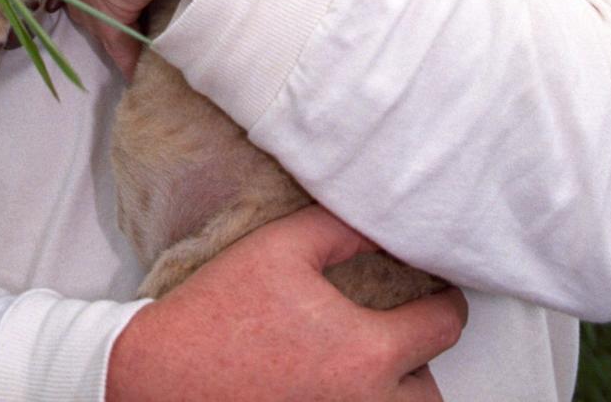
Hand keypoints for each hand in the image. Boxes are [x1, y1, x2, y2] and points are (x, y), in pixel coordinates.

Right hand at [107, 205, 466, 400]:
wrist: (163, 373)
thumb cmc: (221, 309)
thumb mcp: (283, 247)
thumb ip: (341, 230)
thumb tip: (382, 227)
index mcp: (366, 355)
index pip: (443, 329)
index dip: (447, 300)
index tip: (438, 289)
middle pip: (430, 391)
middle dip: (420, 357)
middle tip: (398, 327)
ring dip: (396, 391)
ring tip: (367, 360)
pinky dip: (359, 400)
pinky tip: (332, 379)